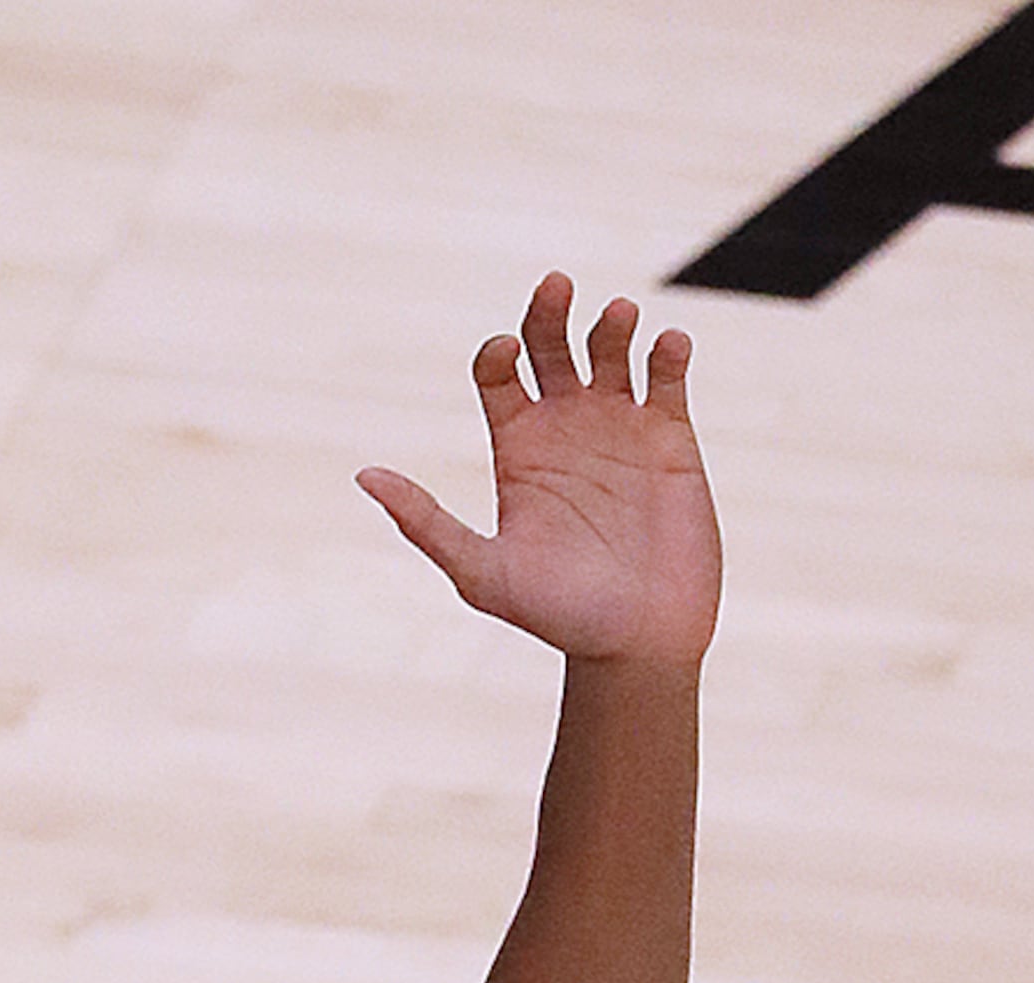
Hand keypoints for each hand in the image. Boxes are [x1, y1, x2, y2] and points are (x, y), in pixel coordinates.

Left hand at [359, 282, 717, 669]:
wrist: (636, 644)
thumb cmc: (557, 617)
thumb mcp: (481, 574)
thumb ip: (425, 523)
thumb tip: (363, 476)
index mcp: (518, 450)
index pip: (498, 374)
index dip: (498, 353)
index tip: (505, 356)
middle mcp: (565, 429)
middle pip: (550, 344)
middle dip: (549, 311)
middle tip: (556, 287)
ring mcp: (619, 428)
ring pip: (610, 349)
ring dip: (611, 324)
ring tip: (618, 319)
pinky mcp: (670, 438)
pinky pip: (667, 376)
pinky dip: (667, 352)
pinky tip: (666, 349)